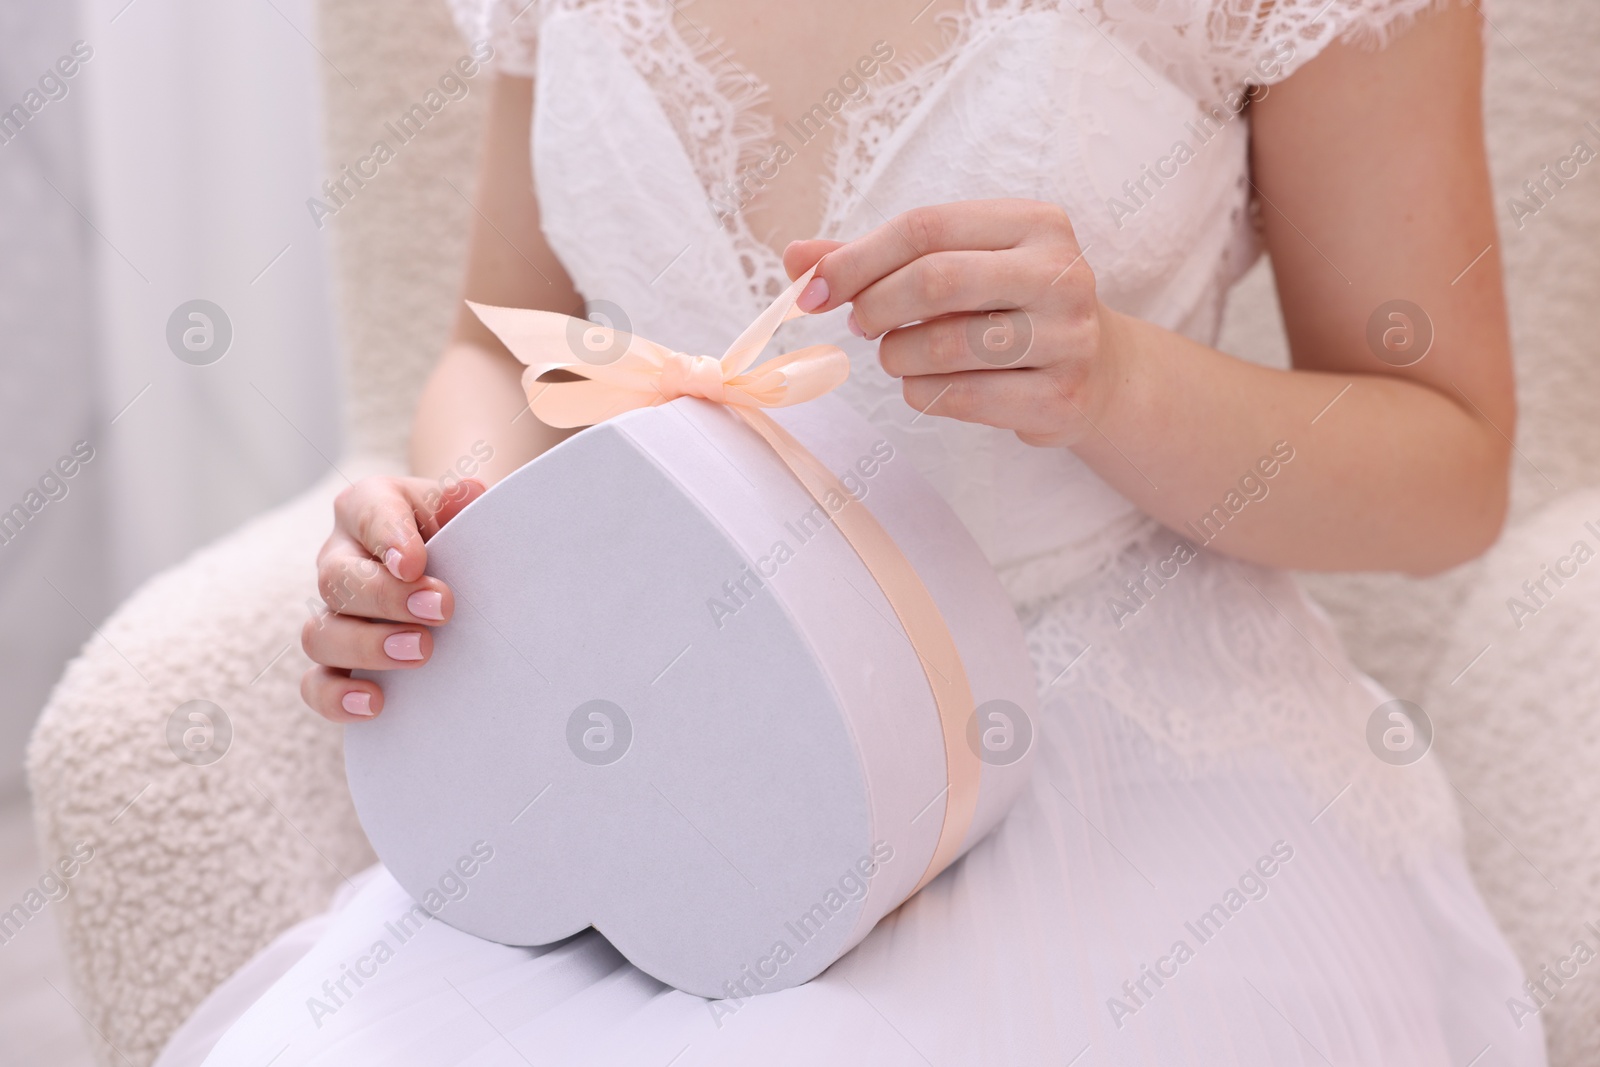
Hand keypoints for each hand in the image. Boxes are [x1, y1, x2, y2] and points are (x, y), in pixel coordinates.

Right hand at [300, 476, 484, 721]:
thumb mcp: (456, 509)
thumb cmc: (451, 531)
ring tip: (422, 652)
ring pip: (319, 634)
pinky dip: (337, 697)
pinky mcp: (334, 660)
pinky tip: (375, 703)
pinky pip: (315, 683)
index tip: (415, 563)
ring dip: (367, 647)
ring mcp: (332, 612)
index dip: (387, 539)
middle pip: (336, 580)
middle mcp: (338, 558)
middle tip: (441, 610)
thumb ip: (459, 502)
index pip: (367, 514)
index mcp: (366, 508)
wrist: (449, 563)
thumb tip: (469, 492)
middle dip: (386, 598)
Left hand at [783, 198, 1122, 447]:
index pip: (925, 227)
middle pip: (936, 280)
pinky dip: (923, 393)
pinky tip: (928, 384)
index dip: (857, 259)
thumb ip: (876, 259)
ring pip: (945, 346)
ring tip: (899, 356)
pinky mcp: (1061, 397)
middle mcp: (1061, 273)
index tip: (812, 291)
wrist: (1098, 372)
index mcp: (1035, 223)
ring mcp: (1069, 338)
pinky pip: (960, 397)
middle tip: (860, 326)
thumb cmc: (1007, 307)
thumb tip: (796, 260)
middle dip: (876, 306)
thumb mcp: (956, 265)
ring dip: (898, 357)